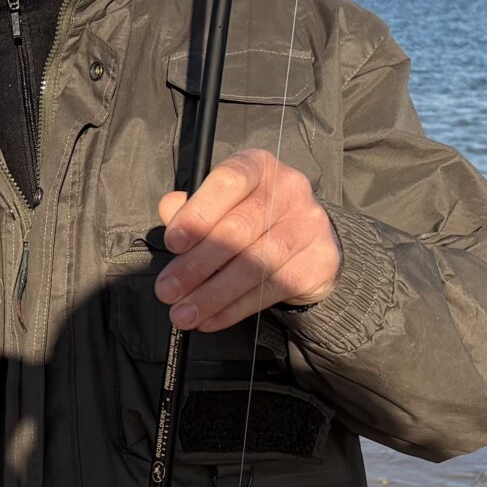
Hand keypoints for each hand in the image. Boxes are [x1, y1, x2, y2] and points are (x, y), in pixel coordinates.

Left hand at [154, 149, 339, 332]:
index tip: (173, 243)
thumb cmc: (253, 218)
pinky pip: (272, 290)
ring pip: (255, 265)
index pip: (229, 181)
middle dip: (196, 265)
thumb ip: (192, 207)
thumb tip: (170, 210)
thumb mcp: (221, 203)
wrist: (308, 240)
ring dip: (213, 295)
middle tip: (167, 290)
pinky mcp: (319, 261)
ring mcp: (308, 225)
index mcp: (258, 167)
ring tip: (184, 314)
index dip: (198, 212)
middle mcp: (289, 189)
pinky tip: (211, 319)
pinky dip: (235, 309)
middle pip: (239, 230)